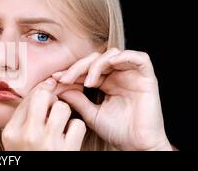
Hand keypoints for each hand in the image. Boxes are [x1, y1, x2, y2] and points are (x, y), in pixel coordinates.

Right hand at [2, 78, 85, 150]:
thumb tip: (47, 84)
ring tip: (60, 124)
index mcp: (11, 132)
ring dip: (65, 114)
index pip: (28, 98)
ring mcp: (48, 143)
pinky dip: (76, 129)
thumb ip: (24, 114)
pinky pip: (78, 125)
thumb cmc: (29, 154)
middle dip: (52, 98)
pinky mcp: (67, 150)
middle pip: (44, 96)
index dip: (41, 92)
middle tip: (53, 108)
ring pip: (63, 108)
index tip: (48, 92)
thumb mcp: (16, 139)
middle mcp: (27, 136)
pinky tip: (69, 137)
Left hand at [54, 48, 171, 150]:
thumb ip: (76, 99)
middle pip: (96, 58)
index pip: (86, 69)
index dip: (70, 71)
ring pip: (113, 54)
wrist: (137, 146)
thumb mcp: (91, 113)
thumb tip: (58, 86)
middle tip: (66, 78)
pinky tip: (110, 64)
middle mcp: (119, 76)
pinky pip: (140, 58)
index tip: (55, 79)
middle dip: (79, 66)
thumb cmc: (117, 132)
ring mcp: (133, 76)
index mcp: (106, 83)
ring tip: (88, 81)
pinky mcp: (148, 78)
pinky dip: (124, 57)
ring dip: (97, 64)